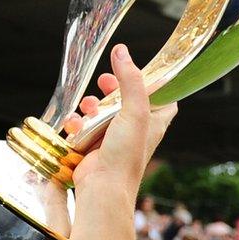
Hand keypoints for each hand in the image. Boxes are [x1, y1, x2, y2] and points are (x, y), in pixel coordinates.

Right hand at [57, 45, 177, 186]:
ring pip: (101, 111)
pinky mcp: (94, 146)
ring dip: (91, 105)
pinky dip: (77, 123)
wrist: (102, 188)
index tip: (140, 69)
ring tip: (87, 108)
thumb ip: (130, 80)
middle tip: (104, 80)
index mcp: (154, 121)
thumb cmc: (125, 156)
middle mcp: (136, 129)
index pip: (163, 97)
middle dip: (112, 88)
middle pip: (126, 99)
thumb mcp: (134, 111)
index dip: (153, 82)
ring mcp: (114, 138)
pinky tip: (75, 125)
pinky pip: (84, 126)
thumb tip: (122, 51)